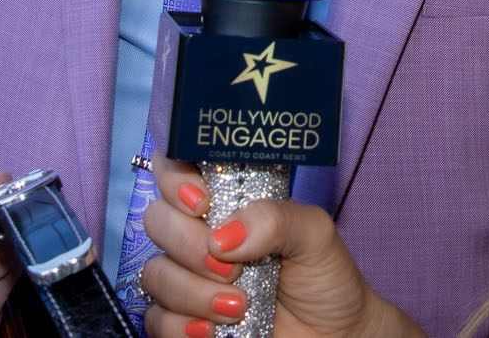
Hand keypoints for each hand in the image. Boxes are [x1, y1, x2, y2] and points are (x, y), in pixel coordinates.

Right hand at [135, 159, 421, 337]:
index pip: (178, 167)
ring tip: (240, 306)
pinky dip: (184, 325)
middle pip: (157, 219)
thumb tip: (223, 236)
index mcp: (229, 200)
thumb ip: (275, 219)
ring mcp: (189, 277)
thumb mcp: (315, 233)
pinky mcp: (183, 318)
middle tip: (232, 267)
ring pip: (156, 273)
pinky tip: (216, 328)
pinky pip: (157, 318)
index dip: (175, 178)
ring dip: (195, 292)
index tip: (201, 202)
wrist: (332, 334)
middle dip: (189, 244)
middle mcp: (202, 233)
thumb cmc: (325, 277)